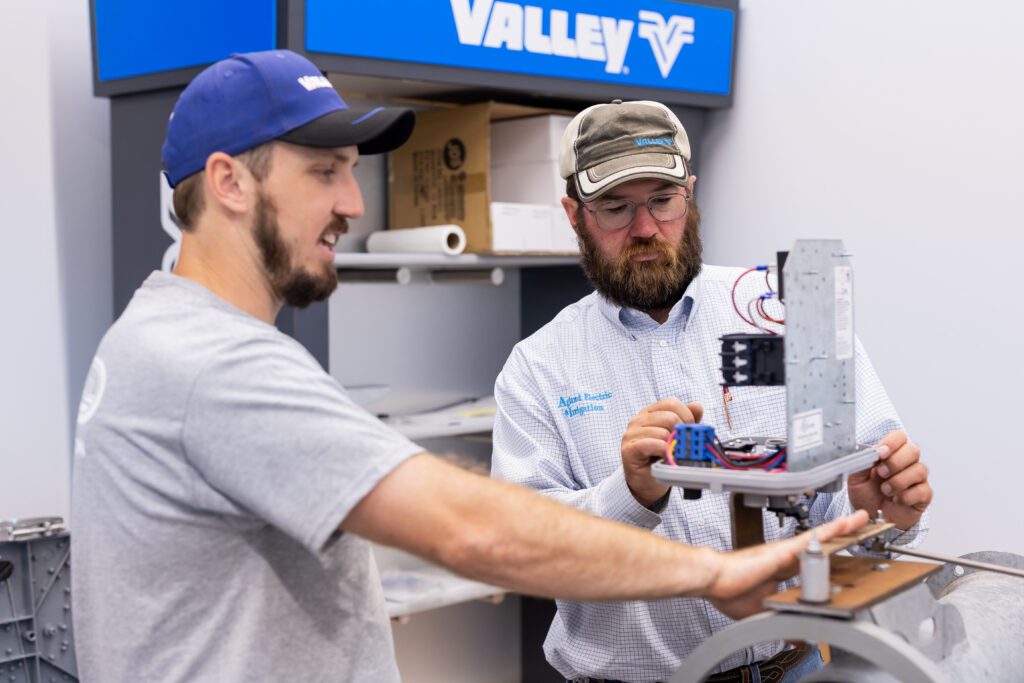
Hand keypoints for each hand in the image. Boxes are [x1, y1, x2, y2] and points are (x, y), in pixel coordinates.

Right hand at [621, 398, 702, 506]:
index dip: (687, 416)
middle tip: (682, 446)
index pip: (671, 403)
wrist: (646, 482)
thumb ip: (685, 421)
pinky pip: (653, 444)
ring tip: (671, 455)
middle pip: (670, 417)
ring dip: (672, 446)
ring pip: (663, 432)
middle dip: (682, 433)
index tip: (690, 431)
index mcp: (649, 413)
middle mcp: (638, 420)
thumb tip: (697, 406)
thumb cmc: (659, 459)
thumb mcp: (675, 437)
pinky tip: (665, 458)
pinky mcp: (629, 449)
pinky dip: (664, 452)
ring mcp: (631, 434)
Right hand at [703, 510, 868, 618]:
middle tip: (861, 527)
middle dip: (841, 536)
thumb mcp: (762, 612)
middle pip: (820, 544)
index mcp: (780, 569)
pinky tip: (845, 524)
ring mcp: (785, 551)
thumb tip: (795, 638)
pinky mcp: (783, 551)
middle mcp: (785, 556)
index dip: (828, 556)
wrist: (712, 578)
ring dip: (841, 529)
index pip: (811, 561)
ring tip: (861, 520)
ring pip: (820, 538)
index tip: (843, 553)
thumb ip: (781, 620)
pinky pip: (813, 539)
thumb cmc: (727, 590)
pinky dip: (830, 531)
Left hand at [848, 431, 931, 530]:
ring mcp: (918, 478)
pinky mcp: (924, 494)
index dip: (891, 443)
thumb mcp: (855, 477)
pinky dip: (905, 497)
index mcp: (890, 453)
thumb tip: (868, 451)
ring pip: (919, 470)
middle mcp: (907, 462)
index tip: (880, 453)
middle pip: (913, 450)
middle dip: (895, 462)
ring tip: (885, 491)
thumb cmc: (866, 494)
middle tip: (881, 474)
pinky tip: (896, 500)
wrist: (872, 517)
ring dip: (898, 481)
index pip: (899, 437)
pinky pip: (922, 490)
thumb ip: (861, 462)